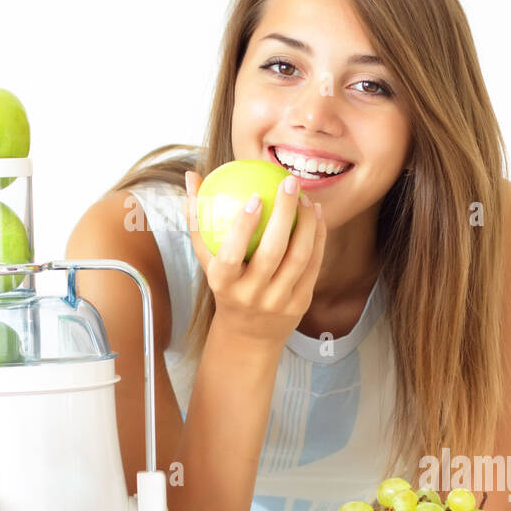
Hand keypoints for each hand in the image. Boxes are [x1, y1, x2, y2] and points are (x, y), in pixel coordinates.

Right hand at [184, 169, 326, 349]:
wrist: (248, 334)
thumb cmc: (225, 285)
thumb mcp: (207, 259)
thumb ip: (198, 218)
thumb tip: (192, 176)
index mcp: (223, 283)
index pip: (232, 254)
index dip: (244, 226)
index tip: (255, 196)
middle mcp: (251, 295)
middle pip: (272, 252)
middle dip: (285, 214)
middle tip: (289, 183)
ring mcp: (278, 301)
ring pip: (299, 257)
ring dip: (307, 223)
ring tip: (306, 198)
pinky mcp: (301, 303)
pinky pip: (313, 265)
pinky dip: (318, 237)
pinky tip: (317, 215)